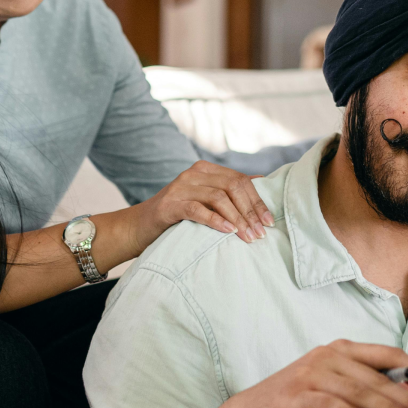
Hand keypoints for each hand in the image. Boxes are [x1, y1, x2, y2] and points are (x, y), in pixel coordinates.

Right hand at [138, 161, 272, 241]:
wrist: (138, 227)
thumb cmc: (177, 216)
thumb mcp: (204, 200)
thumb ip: (227, 190)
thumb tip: (260, 181)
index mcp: (205, 170)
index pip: (240, 180)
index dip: (257, 201)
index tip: (269, 222)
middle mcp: (194, 174)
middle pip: (233, 187)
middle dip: (250, 211)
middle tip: (260, 234)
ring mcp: (180, 187)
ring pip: (218, 198)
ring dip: (238, 219)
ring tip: (249, 237)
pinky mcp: (169, 204)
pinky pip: (197, 209)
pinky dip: (216, 220)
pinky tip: (228, 231)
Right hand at [191, 340, 407, 407]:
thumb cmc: (294, 403)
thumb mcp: (334, 391)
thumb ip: (364, 391)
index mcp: (341, 350)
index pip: (390, 355)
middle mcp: (328, 356)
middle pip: (380, 377)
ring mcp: (311, 373)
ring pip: (361, 391)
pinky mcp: (296, 395)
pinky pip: (332, 406)